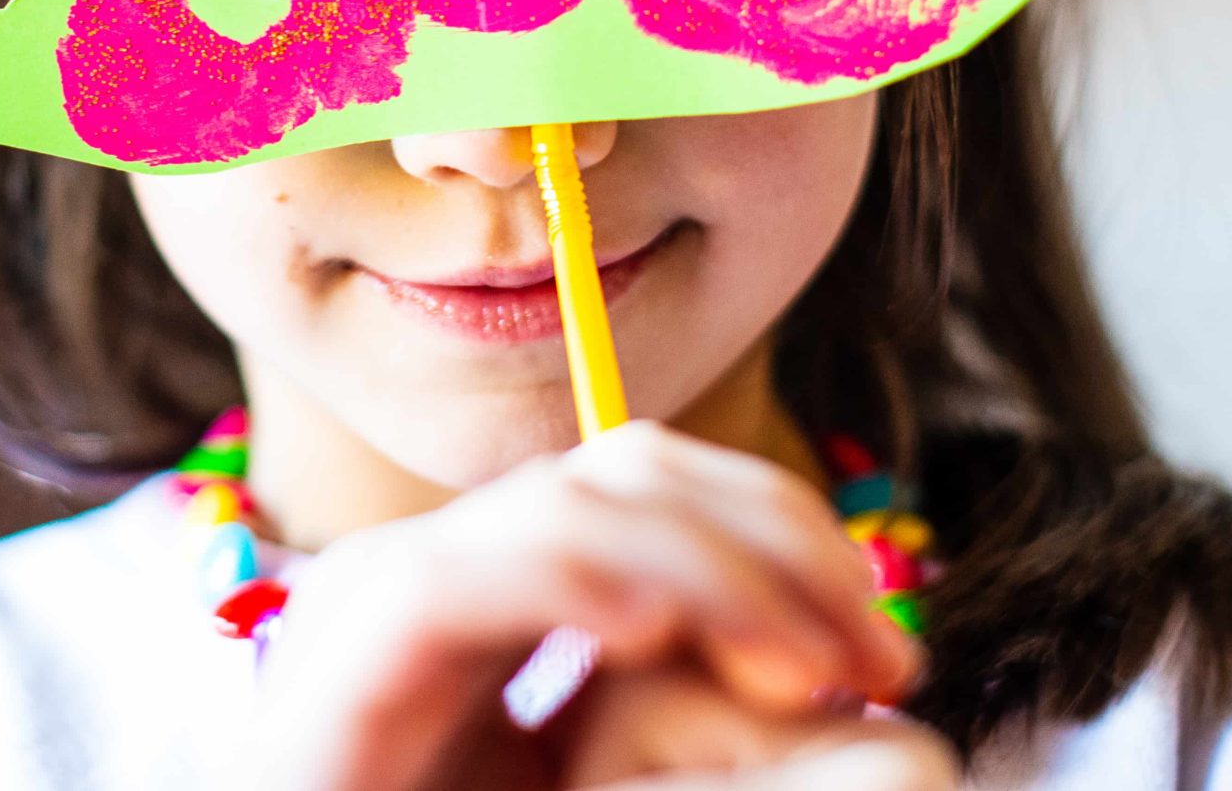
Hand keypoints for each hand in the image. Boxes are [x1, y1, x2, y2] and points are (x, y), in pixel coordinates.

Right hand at [245, 420, 920, 790]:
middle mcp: (448, 572)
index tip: (886, 647)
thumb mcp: (605, 784)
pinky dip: (568, 584)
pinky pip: (458, 578)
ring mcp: (384, 599)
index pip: (656, 488)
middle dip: (773, 538)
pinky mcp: (345, 655)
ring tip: (803, 670)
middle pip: (625, 472)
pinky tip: (653, 635)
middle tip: (877, 654)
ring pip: (561, 506)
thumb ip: (695, 727)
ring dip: (709, 569)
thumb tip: (847, 693)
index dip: (786, 533)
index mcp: (510, 594)